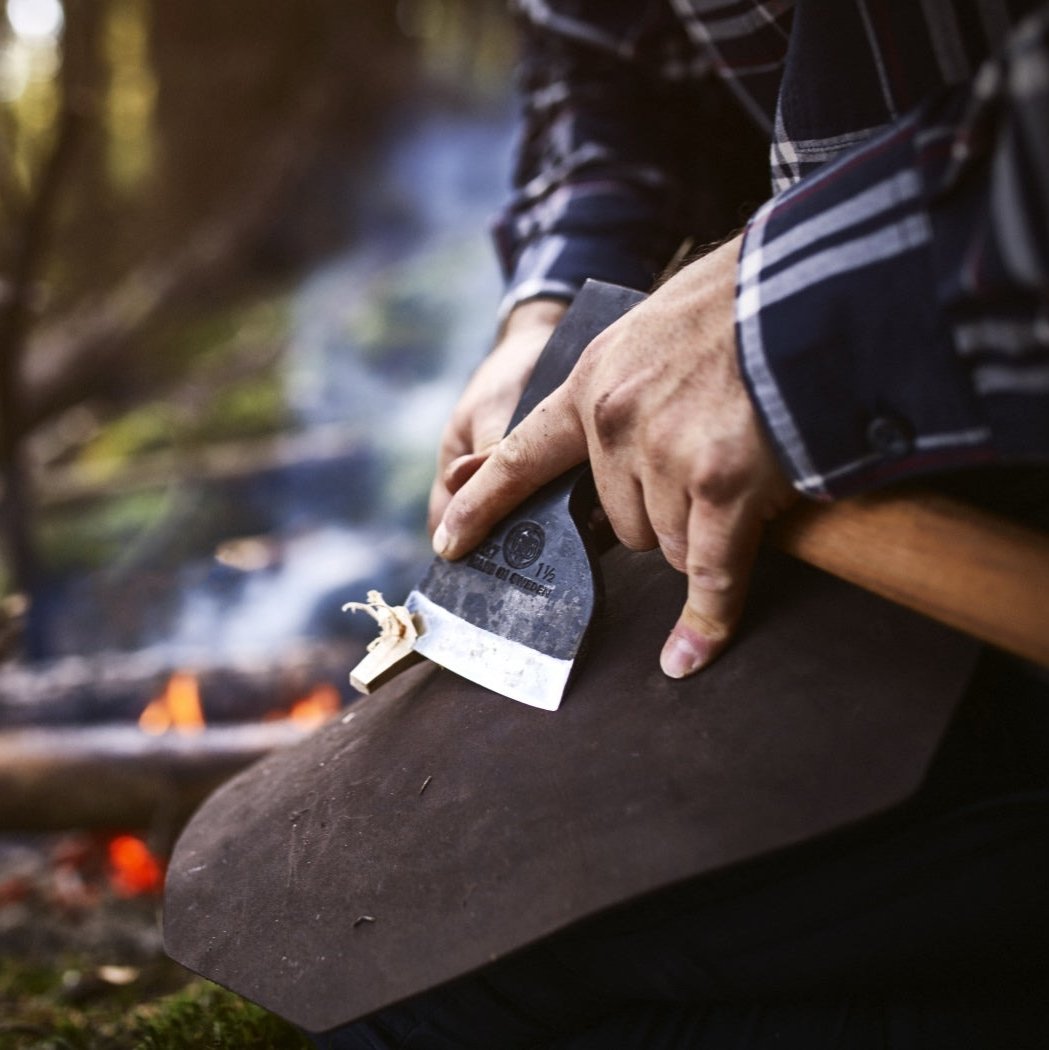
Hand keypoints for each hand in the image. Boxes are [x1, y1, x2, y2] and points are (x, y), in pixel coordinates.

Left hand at [432, 235, 795, 677]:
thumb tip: (603, 440)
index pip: (521, 456)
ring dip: (704, 528)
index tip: (451, 543)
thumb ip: (621, 386)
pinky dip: (705, 618)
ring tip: (748, 466)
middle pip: (620, 521)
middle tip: (710, 461)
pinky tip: (690, 653)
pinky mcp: (720, 484)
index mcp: (591, 384)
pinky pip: (708, 573)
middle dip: (660, 513)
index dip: (484, 506)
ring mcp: (664, 456)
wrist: (809, 281)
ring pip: (671, 543)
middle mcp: (614, 425)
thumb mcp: (652, 329)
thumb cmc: (741, 303)